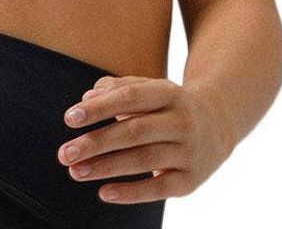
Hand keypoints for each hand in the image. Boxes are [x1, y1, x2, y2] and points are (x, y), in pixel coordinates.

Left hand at [56, 74, 234, 204]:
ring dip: (106, 168)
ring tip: (75, 171)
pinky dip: (131, 193)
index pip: (129, 98)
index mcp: (168, 92)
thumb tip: (86, 98)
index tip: (68, 119)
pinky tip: (104, 193)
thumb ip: (116, 88)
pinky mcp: (191, 180)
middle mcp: (182, 121)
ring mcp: (189, 151)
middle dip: (96, 143)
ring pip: (143, 160)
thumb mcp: (148, 88)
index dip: (99, 108)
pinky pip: (159, 188)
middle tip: (64, 153)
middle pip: (134, 132)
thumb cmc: (166, 105)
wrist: (217, 124)